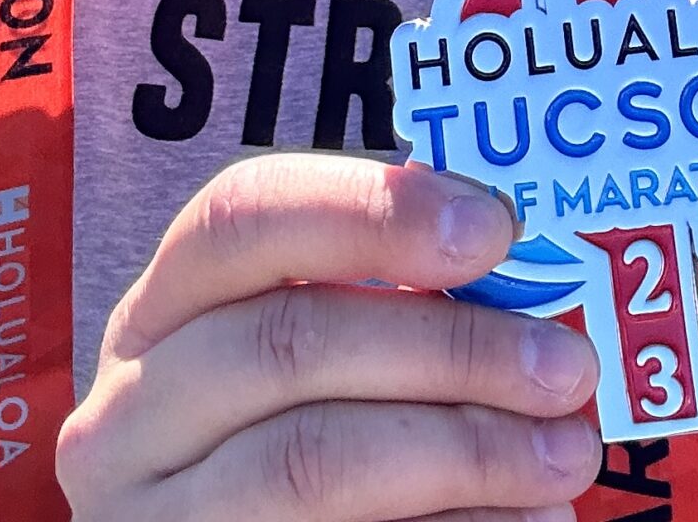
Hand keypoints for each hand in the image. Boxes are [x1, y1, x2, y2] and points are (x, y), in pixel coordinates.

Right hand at [59, 155, 600, 521]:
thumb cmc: (296, 435)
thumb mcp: (309, 356)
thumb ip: (385, 305)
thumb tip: (529, 279)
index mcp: (160, 312)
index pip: (241, 216)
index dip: (370, 208)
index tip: (494, 227)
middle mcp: (130, 412)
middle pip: (290, 342)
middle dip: (451, 348)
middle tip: (567, 367)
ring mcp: (154, 516)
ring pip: (310, 461)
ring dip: (465, 450)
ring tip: (565, 455)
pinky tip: (521, 521)